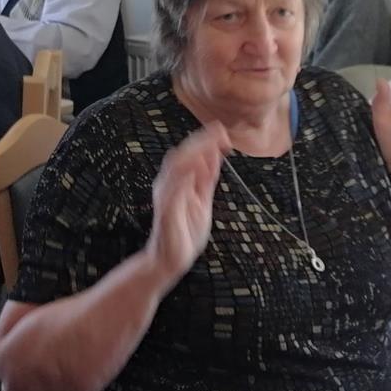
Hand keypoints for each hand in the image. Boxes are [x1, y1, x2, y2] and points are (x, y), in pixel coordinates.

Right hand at [145, 123, 228, 283]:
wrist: (171, 260)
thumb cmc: (185, 231)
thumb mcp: (202, 200)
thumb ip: (206, 180)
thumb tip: (215, 156)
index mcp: (178, 180)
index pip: (190, 154)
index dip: (206, 141)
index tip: (224, 132)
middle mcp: (168, 183)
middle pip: (183, 154)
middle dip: (201, 141)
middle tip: (220, 130)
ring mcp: (165, 195)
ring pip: (177, 166)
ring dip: (195, 152)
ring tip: (211, 141)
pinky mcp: (166, 209)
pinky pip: (174, 187)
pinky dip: (186, 174)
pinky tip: (198, 164)